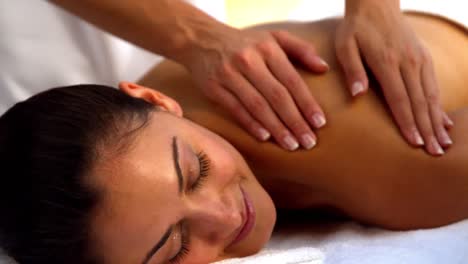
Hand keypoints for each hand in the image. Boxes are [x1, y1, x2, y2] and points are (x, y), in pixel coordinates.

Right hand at [182, 26, 328, 150]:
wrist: (201, 39)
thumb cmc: (245, 42)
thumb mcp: (274, 37)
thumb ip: (301, 49)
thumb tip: (324, 68)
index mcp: (268, 49)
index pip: (292, 81)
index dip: (307, 103)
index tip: (320, 123)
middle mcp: (249, 61)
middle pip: (277, 96)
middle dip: (295, 121)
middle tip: (309, 142)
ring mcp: (230, 75)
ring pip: (258, 106)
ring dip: (276, 128)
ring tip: (291, 145)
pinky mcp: (214, 88)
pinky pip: (236, 110)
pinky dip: (251, 124)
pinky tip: (265, 137)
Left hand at [336, 0, 453, 155]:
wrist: (377, 4)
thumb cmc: (356, 28)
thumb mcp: (345, 45)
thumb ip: (352, 70)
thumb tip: (358, 95)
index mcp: (387, 62)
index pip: (399, 99)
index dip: (407, 123)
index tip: (415, 143)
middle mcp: (408, 62)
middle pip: (419, 102)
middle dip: (427, 129)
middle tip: (434, 153)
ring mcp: (419, 59)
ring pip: (431, 95)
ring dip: (437, 121)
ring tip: (444, 143)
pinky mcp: (424, 58)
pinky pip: (434, 85)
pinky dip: (439, 105)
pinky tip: (444, 121)